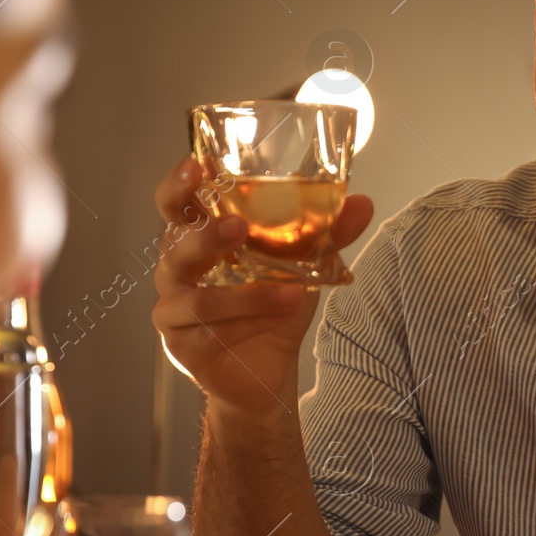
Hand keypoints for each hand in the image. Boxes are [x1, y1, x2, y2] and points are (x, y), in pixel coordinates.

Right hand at [150, 156, 373, 418]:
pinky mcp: (182, 346)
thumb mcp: (305, 264)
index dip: (180, 185)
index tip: (198, 165)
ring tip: (290, 288)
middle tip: (238, 226)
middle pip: (173, 244)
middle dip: (204, 234)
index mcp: (198, 239)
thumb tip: (362, 203)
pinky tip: (283, 310)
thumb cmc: (274, 305)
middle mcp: (177, 270)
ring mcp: (174, 310)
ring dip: (246, 294)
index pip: (177, 205)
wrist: (268, 370)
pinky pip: (208, 333)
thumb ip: (327, 232)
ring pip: (199, 297)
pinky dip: (249, 322)